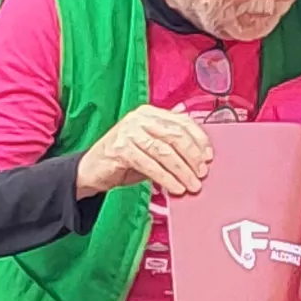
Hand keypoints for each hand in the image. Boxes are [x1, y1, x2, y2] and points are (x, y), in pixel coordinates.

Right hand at [79, 104, 212, 197]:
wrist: (91, 170)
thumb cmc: (124, 159)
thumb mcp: (150, 148)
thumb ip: (170, 145)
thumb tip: (200, 154)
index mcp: (150, 113)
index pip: (182, 121)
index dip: (199, 139)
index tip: (209, 157)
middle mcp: (140, 118)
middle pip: (175, 135)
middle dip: (192, 156)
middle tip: (202, 174)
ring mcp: (128, 131)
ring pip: (164, 151)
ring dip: (182, 171)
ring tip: (191, 185)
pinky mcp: (121, 148)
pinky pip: (150, 164)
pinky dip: (166, 178)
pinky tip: (175, 188)